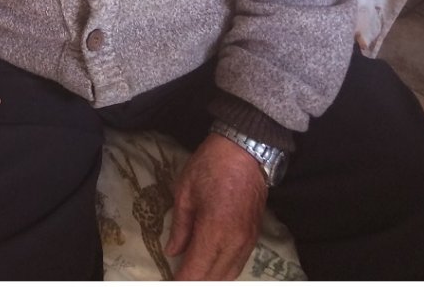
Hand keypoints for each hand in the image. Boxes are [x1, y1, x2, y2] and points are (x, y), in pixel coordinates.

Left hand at [165, 133, 267, 279]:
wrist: (245, 151)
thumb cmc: (209, 166)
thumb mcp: (184, 192)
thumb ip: (180, 226)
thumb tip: (173, 251)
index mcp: (213, 230)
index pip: (196, 271)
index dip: (181, 281)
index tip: (168, 282)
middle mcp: (234, 242)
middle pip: (214, 278)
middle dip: (195, 282)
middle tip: (177, 277)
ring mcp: (248, 241)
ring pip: (229, 275)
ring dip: (210, 279)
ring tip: (191, 275)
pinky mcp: (255, 237)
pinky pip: (239, 264)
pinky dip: (224, 272)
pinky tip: (211, 269)